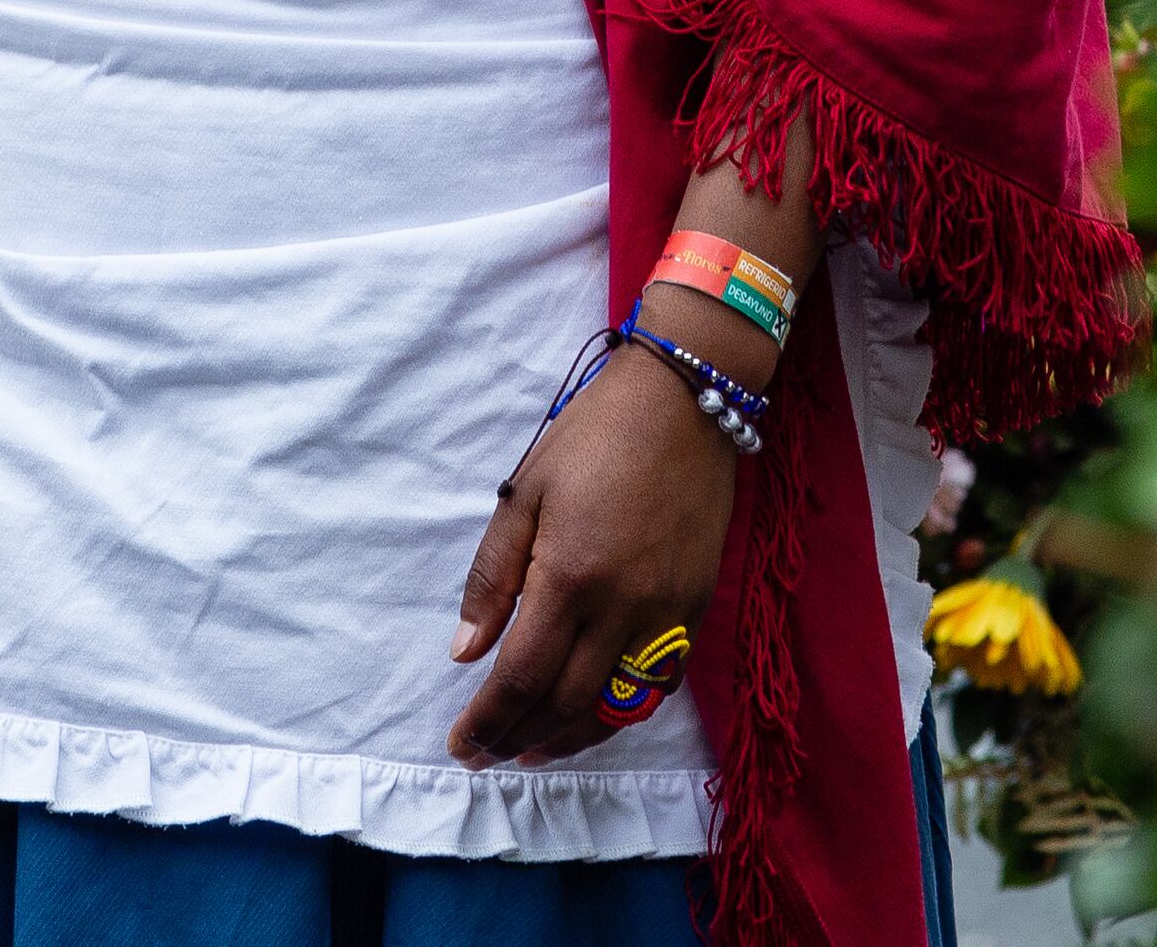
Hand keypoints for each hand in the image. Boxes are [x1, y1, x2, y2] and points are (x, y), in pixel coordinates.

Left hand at [446, 317, 748, 765]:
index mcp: (571, 576)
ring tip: (531, 750)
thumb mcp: (524, 494)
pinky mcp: (696, 608)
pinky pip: (658, 684)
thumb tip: (465, 652)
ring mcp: (668, 613)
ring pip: (618, 706)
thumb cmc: (592, 438)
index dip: (487, 722)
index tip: (460, 746)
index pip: (521, 677)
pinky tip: (592, 715)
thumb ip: (492, 578)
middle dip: (518, 737)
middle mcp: (624, 608)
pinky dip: (622, 711)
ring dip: (569, 738)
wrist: (683, 404)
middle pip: (565, 703)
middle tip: (486, 752)